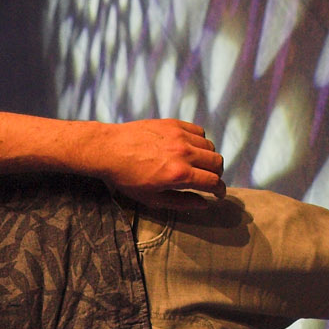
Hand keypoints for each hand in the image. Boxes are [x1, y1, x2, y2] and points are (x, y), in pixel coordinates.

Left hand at [89, 119, 222, 208]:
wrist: (108, 150)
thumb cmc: (126, 178)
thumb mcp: (152, 199)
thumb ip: (181, 202)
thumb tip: (203, 204)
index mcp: (179, 174)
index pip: (213, 181)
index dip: (220, 190)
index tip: (218, 194)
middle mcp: (184, 153)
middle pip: (217, 162)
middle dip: (217, 174)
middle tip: (209, 179)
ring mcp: (180, 136)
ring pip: (209, 146)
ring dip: (208, 157)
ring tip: (198, 164)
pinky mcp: (173, 124)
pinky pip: (199, 131)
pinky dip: (199, 140)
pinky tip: (190, 147)